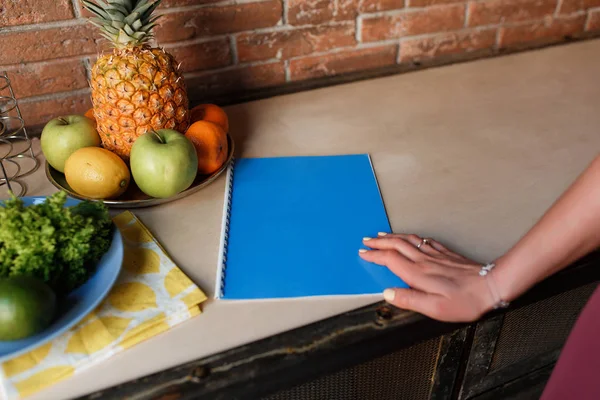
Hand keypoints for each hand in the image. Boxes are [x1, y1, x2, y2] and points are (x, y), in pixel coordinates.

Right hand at [359, 233, 495, 321]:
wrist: (491, 286)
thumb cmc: (465, 301)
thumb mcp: (434, 308)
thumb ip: (409, 300)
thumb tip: (387, 293)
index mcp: (418, 274)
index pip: (390, 260)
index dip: (375, 256)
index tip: (363, 253)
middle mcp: (424, 261)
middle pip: (396, 246)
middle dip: (379, 242)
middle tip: (366, 240)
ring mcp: (435, 255)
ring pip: (409, 240)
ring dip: (393, 237)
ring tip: (382, 235)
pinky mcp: (446, 254)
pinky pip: (425, 241)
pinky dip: (413, 237)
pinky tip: (413, 238)